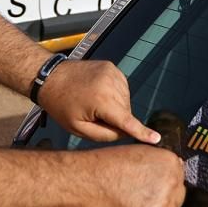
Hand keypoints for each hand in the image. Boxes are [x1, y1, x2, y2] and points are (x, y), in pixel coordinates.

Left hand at [38, 59, 158, 143]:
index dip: (142, 132)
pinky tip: (97, 94)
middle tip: (92, 115)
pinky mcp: (112, 67)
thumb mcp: (78, 128)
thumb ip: (104, 134)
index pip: (127, 121)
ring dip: (115, 106)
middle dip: (114, 118)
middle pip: (125, 112)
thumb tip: (124, 132)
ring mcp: (112, 72)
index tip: (156, 139)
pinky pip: (121, 88)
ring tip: (92, 102)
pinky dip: (114, 95)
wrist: (50, 77)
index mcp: (101, 101)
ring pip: (125, 100)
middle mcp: (110, 84)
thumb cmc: (61, 105)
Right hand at [91, 145, 185, 206]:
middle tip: (145, 197)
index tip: (156, 186)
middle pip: (178, 196)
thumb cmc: (111, 165)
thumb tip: (173, 169)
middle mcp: (172, 183)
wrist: (94, 181)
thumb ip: (160, 161)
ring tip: (137, 204)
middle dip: (165, 198)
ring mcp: (164, 204)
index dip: (167, 183)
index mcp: (171, 163)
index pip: (179, 177)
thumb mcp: (141, 152)